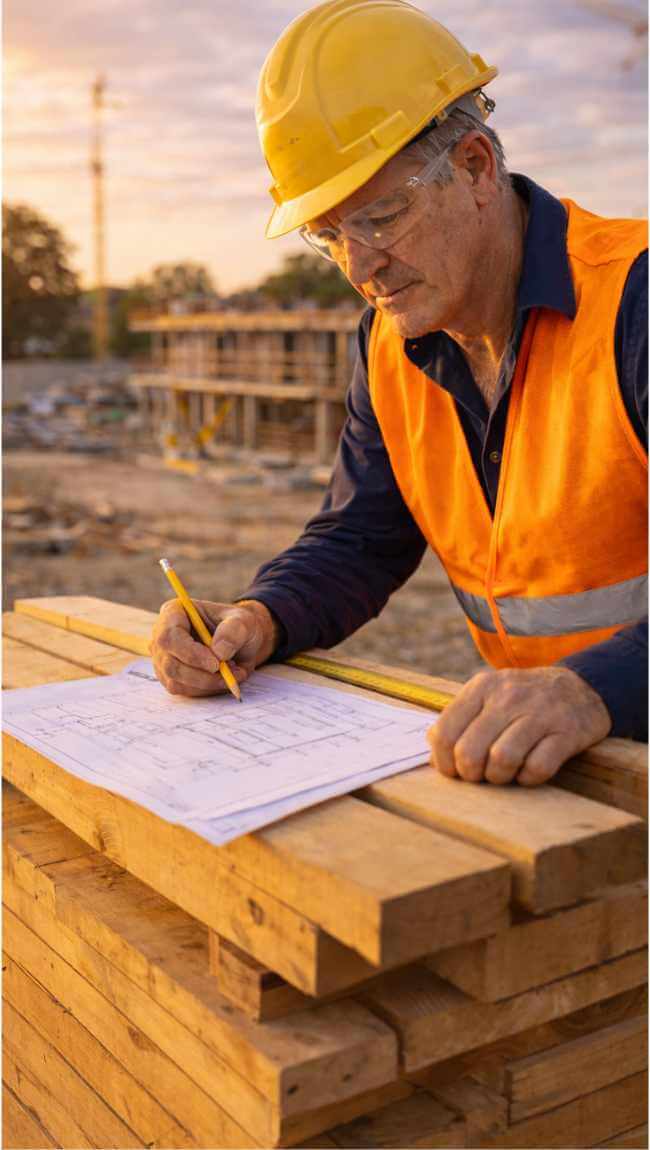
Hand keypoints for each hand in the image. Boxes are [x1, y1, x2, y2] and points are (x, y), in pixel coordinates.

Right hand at [151, 598, 278, 696]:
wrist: (240, 641)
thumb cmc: (237, 626)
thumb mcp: (243, 620)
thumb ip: (234, 631)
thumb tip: (219, 652)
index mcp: (173, 612)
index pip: (169, 637)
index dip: (190, 653)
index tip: (216, 664)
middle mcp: (162, 637)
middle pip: (170, 664)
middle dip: (202, 675)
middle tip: (230, 673)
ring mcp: (163, 659)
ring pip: (176, 682)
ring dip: (208, 683)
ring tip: (232, 671)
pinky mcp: (171, 678)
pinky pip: (184, 691)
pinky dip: (207, 689)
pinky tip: (223, 678)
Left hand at [427, 666, 611, 786]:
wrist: (581, 687)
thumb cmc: (523, 700)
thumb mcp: (488, 696)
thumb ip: (459, 721)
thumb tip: (434, 758)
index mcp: (481, 688)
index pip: (444, 733)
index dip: (443, 762)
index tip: (453, 771)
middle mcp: (508, 697)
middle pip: (469, 751)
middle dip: (471, 774)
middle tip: (480, 775)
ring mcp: (539, 713)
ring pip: (502, 760)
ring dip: (499, 777)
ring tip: (504, 774)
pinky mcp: (567, 732)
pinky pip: (537, 767)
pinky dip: (528, 778)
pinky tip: (528, 771)